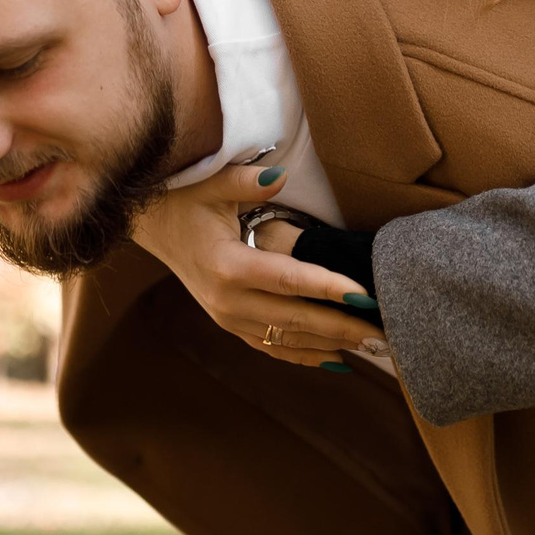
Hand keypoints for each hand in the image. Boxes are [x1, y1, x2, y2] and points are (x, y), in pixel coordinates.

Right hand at [127, 165, 386, 368]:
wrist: (151, 225)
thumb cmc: (185, 199)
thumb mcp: (213, 183)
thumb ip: (248, 181)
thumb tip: (280, 175)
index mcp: (227, 266)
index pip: (288, 280)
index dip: (329, 288)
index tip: (365, 296)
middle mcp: (226, 300)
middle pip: (294, 318)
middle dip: (342, 326)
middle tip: (384, 329)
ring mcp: (226, 318)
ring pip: (286, 340)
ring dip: (329, 344)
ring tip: (372, 345)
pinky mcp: (227, 324)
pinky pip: (270, 347)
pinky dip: (303, 355)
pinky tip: (335, 360)